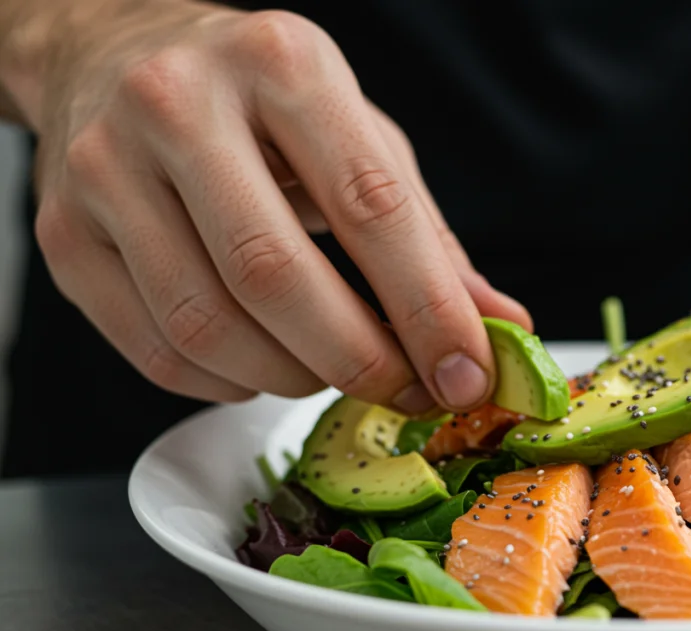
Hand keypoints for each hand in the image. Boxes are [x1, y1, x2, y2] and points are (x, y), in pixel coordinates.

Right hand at [31, 6, 529, 411]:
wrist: (116, 53)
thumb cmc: (262, 100)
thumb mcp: (361, 136)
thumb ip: (428, 236)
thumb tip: (498, 325)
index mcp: (281, 65)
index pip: (370, 205)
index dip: (427, 307)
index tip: (466, 373)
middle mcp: (179, 104)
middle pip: (275, 274)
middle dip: (358, 358)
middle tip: (404, 390)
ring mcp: (106, 169)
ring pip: (208, 324)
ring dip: (291, 376)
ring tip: (332, 371)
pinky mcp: (64, 235)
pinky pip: (155, 350)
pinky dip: (226, 383)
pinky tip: (261, 365)